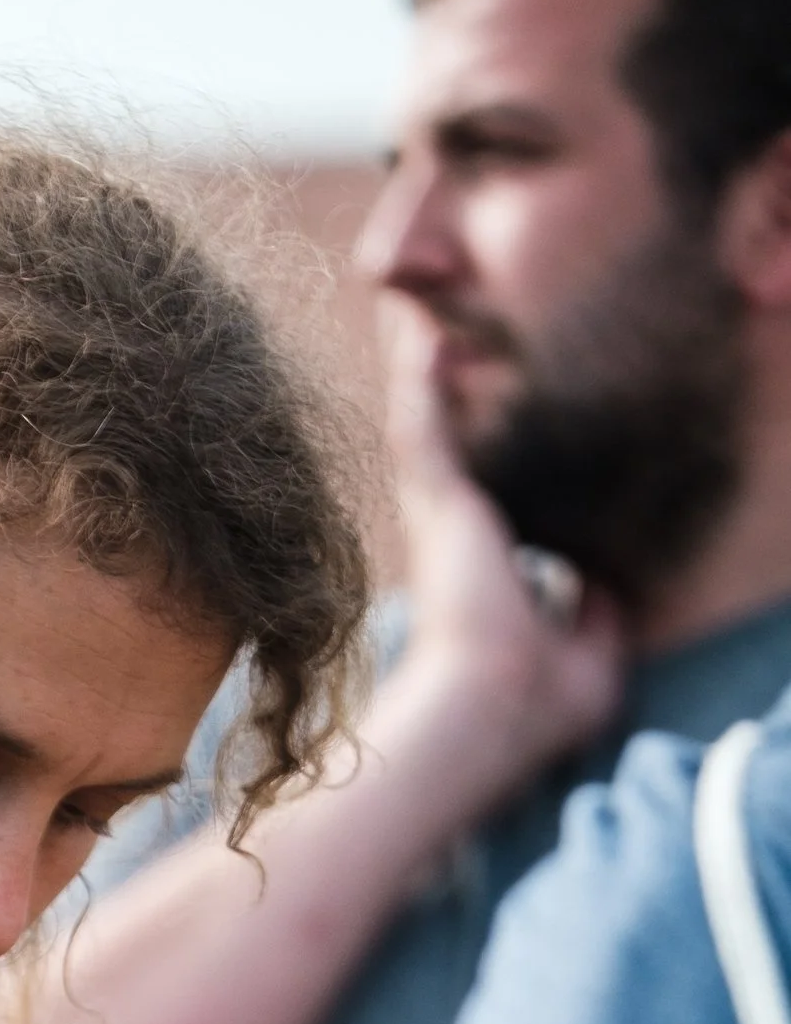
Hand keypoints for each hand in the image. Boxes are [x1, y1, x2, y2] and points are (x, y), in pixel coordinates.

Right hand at [378, 299, 624, 797]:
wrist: (492, 709)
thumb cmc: (537, 703)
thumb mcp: (594, 654)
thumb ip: (599, 609)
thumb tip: (608, 581)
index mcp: (491, 575)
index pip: (490, 506)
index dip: (495, 462)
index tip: (503, 425)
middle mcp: (455, 540)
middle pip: (444, 451)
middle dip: (440, 398)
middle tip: (433, 342)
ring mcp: (440, 518)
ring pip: (424, 425)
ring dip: (419, 372)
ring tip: (415, 314)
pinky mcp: (436, 502)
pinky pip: (423, 422)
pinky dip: (419, 377)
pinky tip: (419, 330)